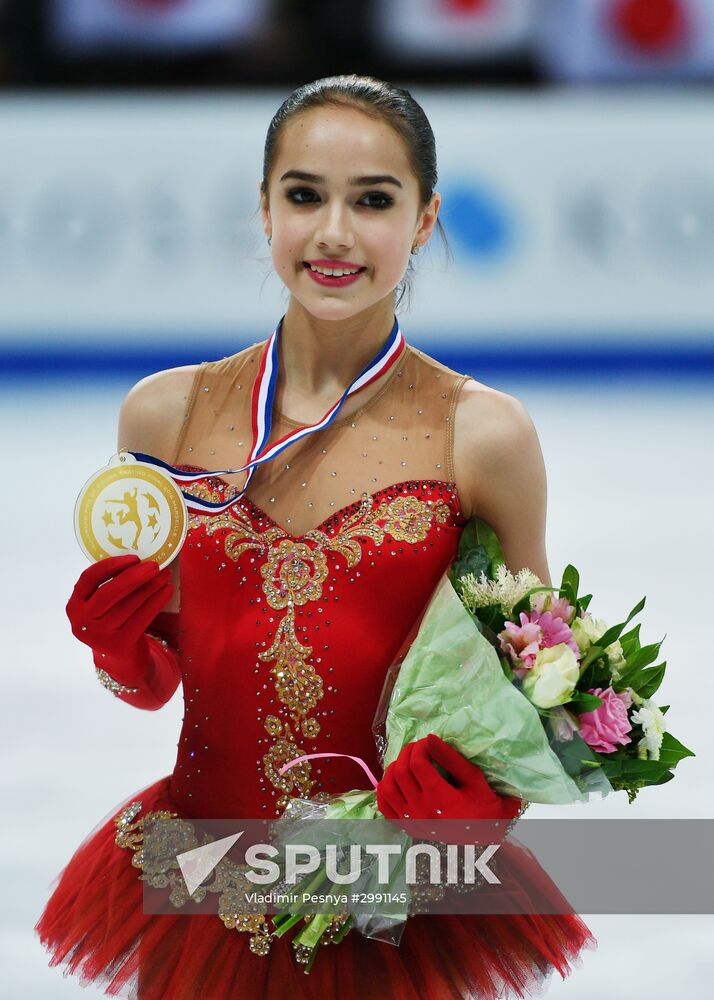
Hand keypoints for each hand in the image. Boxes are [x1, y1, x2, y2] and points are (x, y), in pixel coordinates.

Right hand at [66, 554, 173, 658]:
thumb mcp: (102, 607)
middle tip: (154, 565)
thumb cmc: (113, 624)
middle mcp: (82, 622)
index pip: (88, 578)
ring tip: (164, 576)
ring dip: (150, 587)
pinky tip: (167, 591)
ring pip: (128, 605)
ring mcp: (99, 636)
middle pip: (108, 592)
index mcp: (74, 606)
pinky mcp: (118, 645)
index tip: (134, 557)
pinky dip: (156, 602)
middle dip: (133, 576)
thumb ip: (110, 586)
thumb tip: (139, 560)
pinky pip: (141, 618)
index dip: (111, 565)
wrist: (120, 660)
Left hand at [376, 733, 521, 824]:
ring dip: (394, 769)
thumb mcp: (474, 780)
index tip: (428, 742)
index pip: (417, 764)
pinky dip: (385, 789)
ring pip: (388, 788)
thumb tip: (430, 738)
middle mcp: (422, 812)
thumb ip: (451, 759)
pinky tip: (397, 780)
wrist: (484, 839)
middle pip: (401, 772)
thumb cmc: (484, 807)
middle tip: (419, 748)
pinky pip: (385, 806)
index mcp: (440, 799)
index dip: (420, 747)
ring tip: (407, 762)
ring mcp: (412, 822)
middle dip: (407, 752)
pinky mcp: (407, 828)